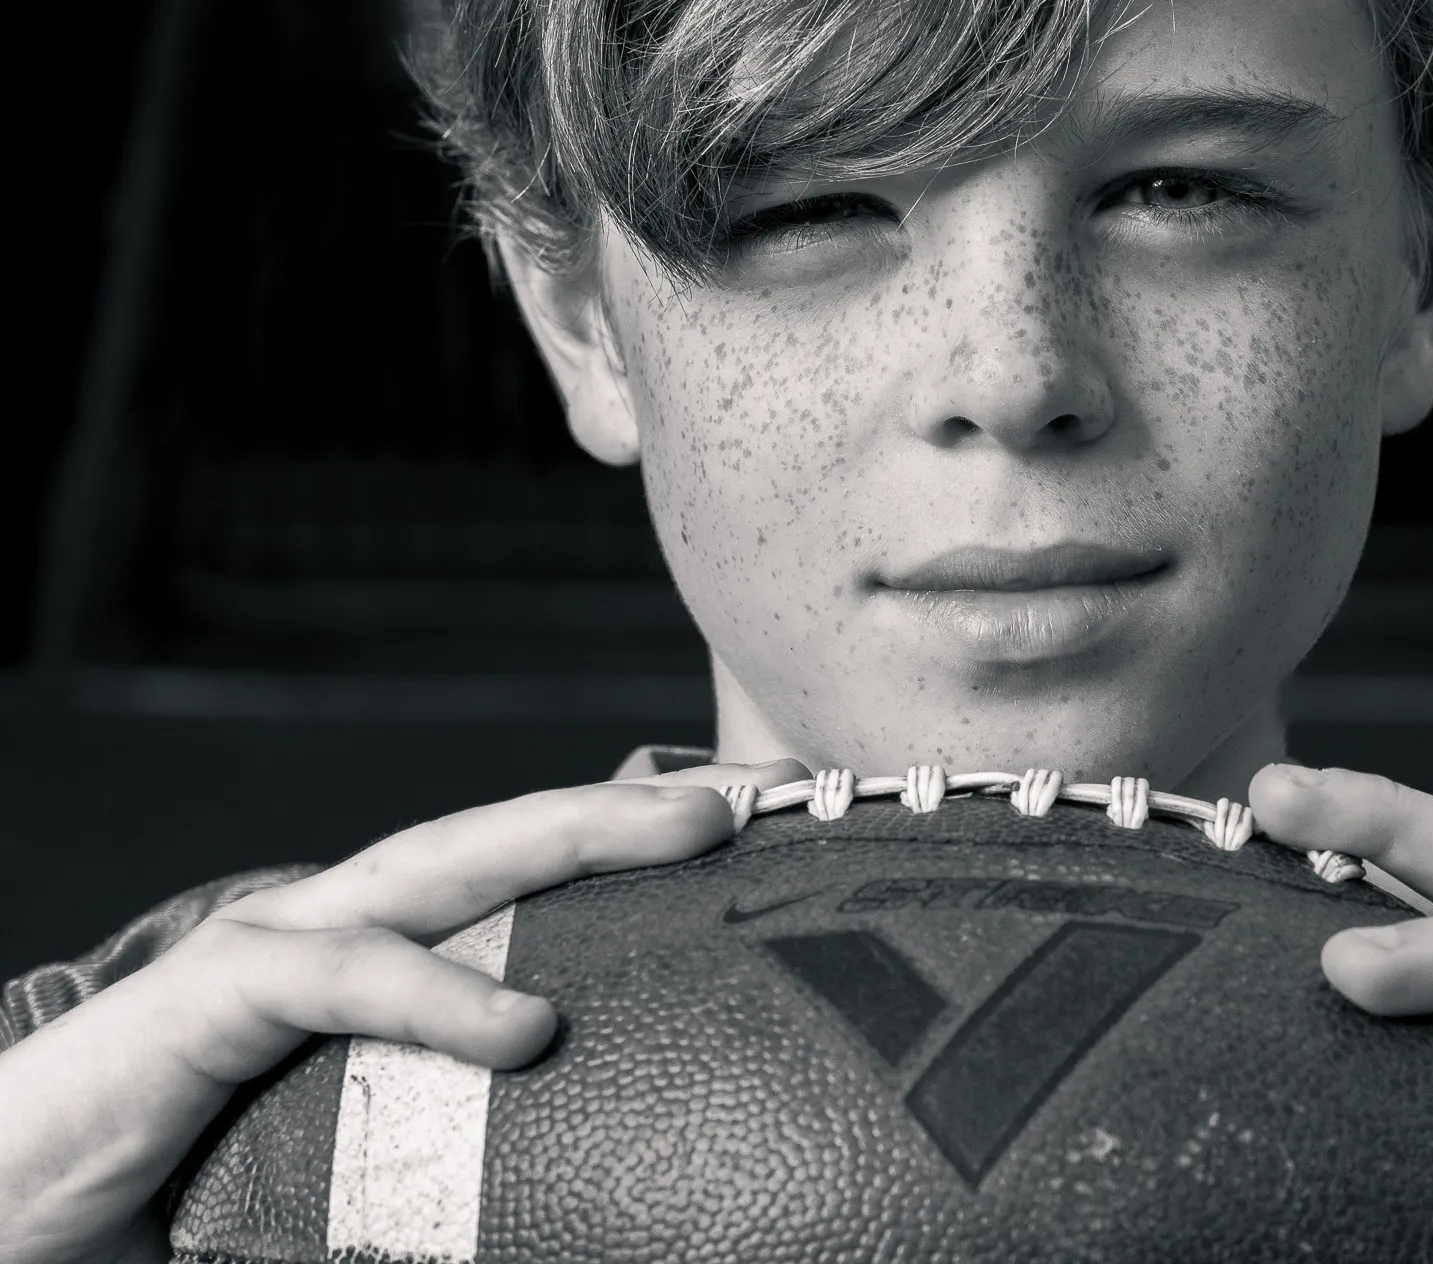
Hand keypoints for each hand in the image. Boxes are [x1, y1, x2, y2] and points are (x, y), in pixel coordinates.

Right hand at [0, 759, 808, 1263]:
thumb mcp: (372, 1167)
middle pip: (525, 840)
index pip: (545, 884)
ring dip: (574, 835)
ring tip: (693, 829)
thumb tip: (619, 1219)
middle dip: (648, 801)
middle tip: (779, 787)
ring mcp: (286, 944)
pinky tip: (524, 1022)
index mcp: (402, 959)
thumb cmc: (193, 1182)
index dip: (655, 848)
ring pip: (450, 862)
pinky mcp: (213, 997)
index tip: (782, 834)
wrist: (16, 1203)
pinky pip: (339, 978)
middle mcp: (358, 928)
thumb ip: (478, 1170)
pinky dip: (433, 994)